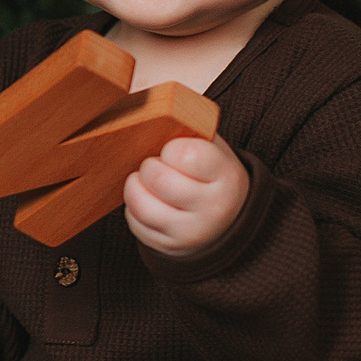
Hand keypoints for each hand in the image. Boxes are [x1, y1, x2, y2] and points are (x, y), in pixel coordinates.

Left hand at [124, 135, 248, 256]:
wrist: (227, 222)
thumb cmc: (213, 177)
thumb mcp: (216, 151)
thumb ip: (191, 133)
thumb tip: (150, 114)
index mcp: (227, 178)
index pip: (187, 155)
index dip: (172, 148)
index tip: (174, 151)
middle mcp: (213, 209)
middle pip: (159, 179)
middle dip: (149, 166)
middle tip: (155, 164)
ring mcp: (191, 232)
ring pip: (142, 205)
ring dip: (135, 186)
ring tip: (144, 180)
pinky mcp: (169, 246)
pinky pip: (136, 223)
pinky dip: (133, 207)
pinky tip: (146, 199)